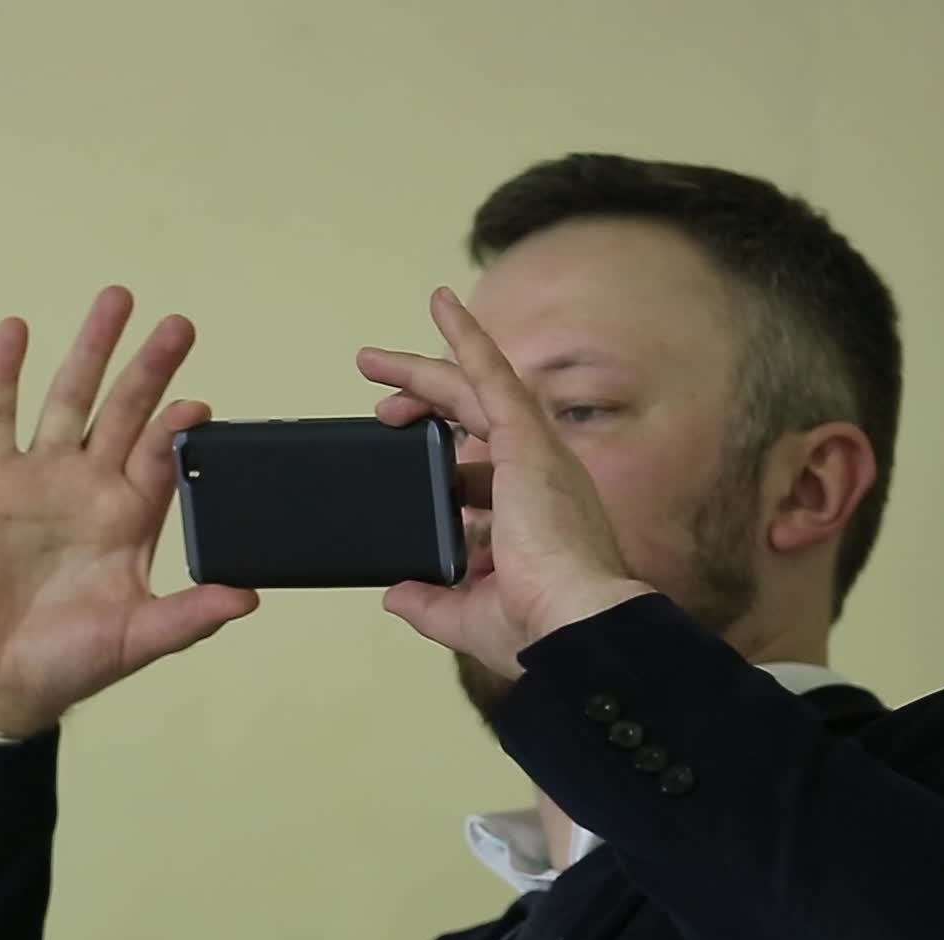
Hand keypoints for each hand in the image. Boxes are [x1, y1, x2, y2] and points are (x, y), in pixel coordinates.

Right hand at [0, 286, 257, 737]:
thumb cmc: (66, 664)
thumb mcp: (139, 638)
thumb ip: (192, 614)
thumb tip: (250, 598)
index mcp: (132, 520)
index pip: (163, 458)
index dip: (179, 428)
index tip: (199, 403)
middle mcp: (91, 489)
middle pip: (126, 412)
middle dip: (151, 368)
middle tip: (179, 325)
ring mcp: (41, 478)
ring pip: (70, 398)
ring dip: (91, 350)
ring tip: (116, 300)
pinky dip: (3, 373)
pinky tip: (16, 331)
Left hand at [357, 287, 652, 679]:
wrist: (572, 627)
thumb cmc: (539, 630)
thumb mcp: (466, 616)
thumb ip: (428, 603)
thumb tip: (395, 595)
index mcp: (528, 521)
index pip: (477, 478)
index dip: (437, 467)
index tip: (402, 466)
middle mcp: (538, 481)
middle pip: (470, 424)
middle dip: (421, 404)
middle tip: (375, 397)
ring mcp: (536, 456)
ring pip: (474, 393)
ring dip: (424, 371)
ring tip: (371, 360)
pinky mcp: (527, 440)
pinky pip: (493, 374)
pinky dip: (468, 338)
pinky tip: (441, 305)